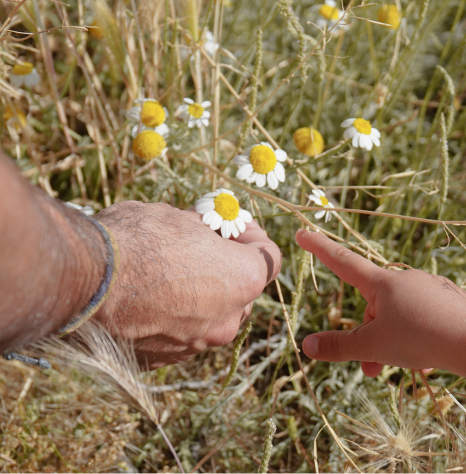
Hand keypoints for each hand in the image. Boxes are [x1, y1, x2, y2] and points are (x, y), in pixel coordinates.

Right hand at [93, 201, 280, 368]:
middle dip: (227, 268)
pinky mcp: (168, 359)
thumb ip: (205, 230)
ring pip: (213, 314)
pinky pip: (184, 332)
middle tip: (201, 249)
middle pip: (242, 289)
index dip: (253, 236)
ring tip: (169, 274)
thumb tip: (207, 233)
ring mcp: (198, 344)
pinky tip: (149, 298)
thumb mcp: (179, 217)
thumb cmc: (137, 240)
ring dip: (201, 294)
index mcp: (243, 280)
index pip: (270, 258)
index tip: (232, 227)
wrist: (85, 281)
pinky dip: (176, 316)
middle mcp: (229, 319)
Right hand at [296, 229, 465, 376]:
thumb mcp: (373, 346)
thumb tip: (306, 346)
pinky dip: (417, 336)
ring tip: (402, 366)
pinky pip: (423, 317)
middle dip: (369, 336)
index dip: (319, 247)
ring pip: (399, 315)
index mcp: (382, 282)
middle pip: (373, 305)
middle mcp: (404, 279)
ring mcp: (429, 288)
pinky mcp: (449, 301)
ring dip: (392, 340)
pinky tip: (428, 356)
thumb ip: (339, 346)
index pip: (342, 260)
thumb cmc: (420, 338)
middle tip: (372, 368)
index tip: (302, 232)